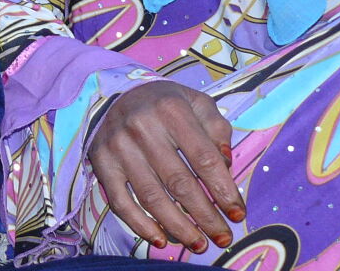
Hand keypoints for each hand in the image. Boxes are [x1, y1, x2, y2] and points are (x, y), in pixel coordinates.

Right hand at [87, 80, 243, 253]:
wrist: (115, 95)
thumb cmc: (164, 104)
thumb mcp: (196, 103)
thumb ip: (217, 129)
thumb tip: (227, 164)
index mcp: (171, 110)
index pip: (204, 159)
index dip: (224, 191)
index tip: (237, 214)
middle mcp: (142, 127)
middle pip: (180, 183)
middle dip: (206, 217)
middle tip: (223, 238)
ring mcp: (119, 147)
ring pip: (152, 198)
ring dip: (179, 227)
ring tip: (199, 244)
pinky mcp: (101, 163)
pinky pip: (120, 202)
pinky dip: (141, 225)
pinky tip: (161, 240)